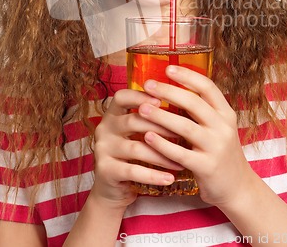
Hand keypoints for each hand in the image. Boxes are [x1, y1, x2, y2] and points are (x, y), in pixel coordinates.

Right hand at [92, 88, 183, 208]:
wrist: (111, 189)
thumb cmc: (132, 155)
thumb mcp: (136, 133)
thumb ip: (150, 117)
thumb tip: (182, 102)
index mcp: (112, 114)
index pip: (121, 97)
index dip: (140, 96)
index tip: (162, 101)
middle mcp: (104, 128)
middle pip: (133, 121)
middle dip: (161, 127)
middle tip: (183, 133)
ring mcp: (102, 150)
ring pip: (136, 148)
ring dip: (162, 155)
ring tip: (181, 161)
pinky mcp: (105, 170)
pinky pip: (133, 171)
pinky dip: (154, 175)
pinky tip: (169, 178)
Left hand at [139, 66, 252, 206]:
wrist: (238, 187)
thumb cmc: (221, 152)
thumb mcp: (219, 127)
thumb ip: (202, 110)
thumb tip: (173, 88)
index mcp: (226, 113)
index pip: (207, 87)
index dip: (187, 76)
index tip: (168, 68)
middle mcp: (223, 127)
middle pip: (194, 102)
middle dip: (168, 91)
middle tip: (147, 85)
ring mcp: (216, 147)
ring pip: (185, 126)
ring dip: (161, 116)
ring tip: (142, 108)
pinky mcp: (206, 167)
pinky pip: (180, 153)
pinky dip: (162, 144)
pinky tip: (147, 137)